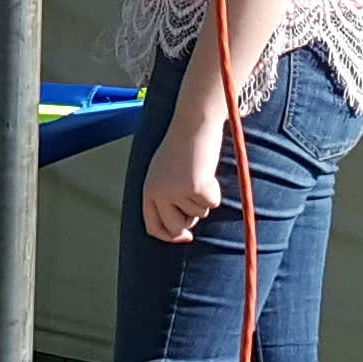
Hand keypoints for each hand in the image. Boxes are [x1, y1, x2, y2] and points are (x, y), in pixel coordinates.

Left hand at [139, 102, 231, 240]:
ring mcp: (177, 192)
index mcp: (148, 191)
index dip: (170, 236)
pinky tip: (208, 172)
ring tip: (199, 173)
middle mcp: (159, 194)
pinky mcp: (196, 188)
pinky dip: (215, 191)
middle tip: (197, 199)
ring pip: (198, 213)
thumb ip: (166, 198)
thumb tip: (182, 230)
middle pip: (176, 228)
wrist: (194, 124)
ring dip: (203, 198)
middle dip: (190, 221)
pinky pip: (212, 203)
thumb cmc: (182, 147)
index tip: (186, 237)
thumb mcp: (164, 174)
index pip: (153, 227)